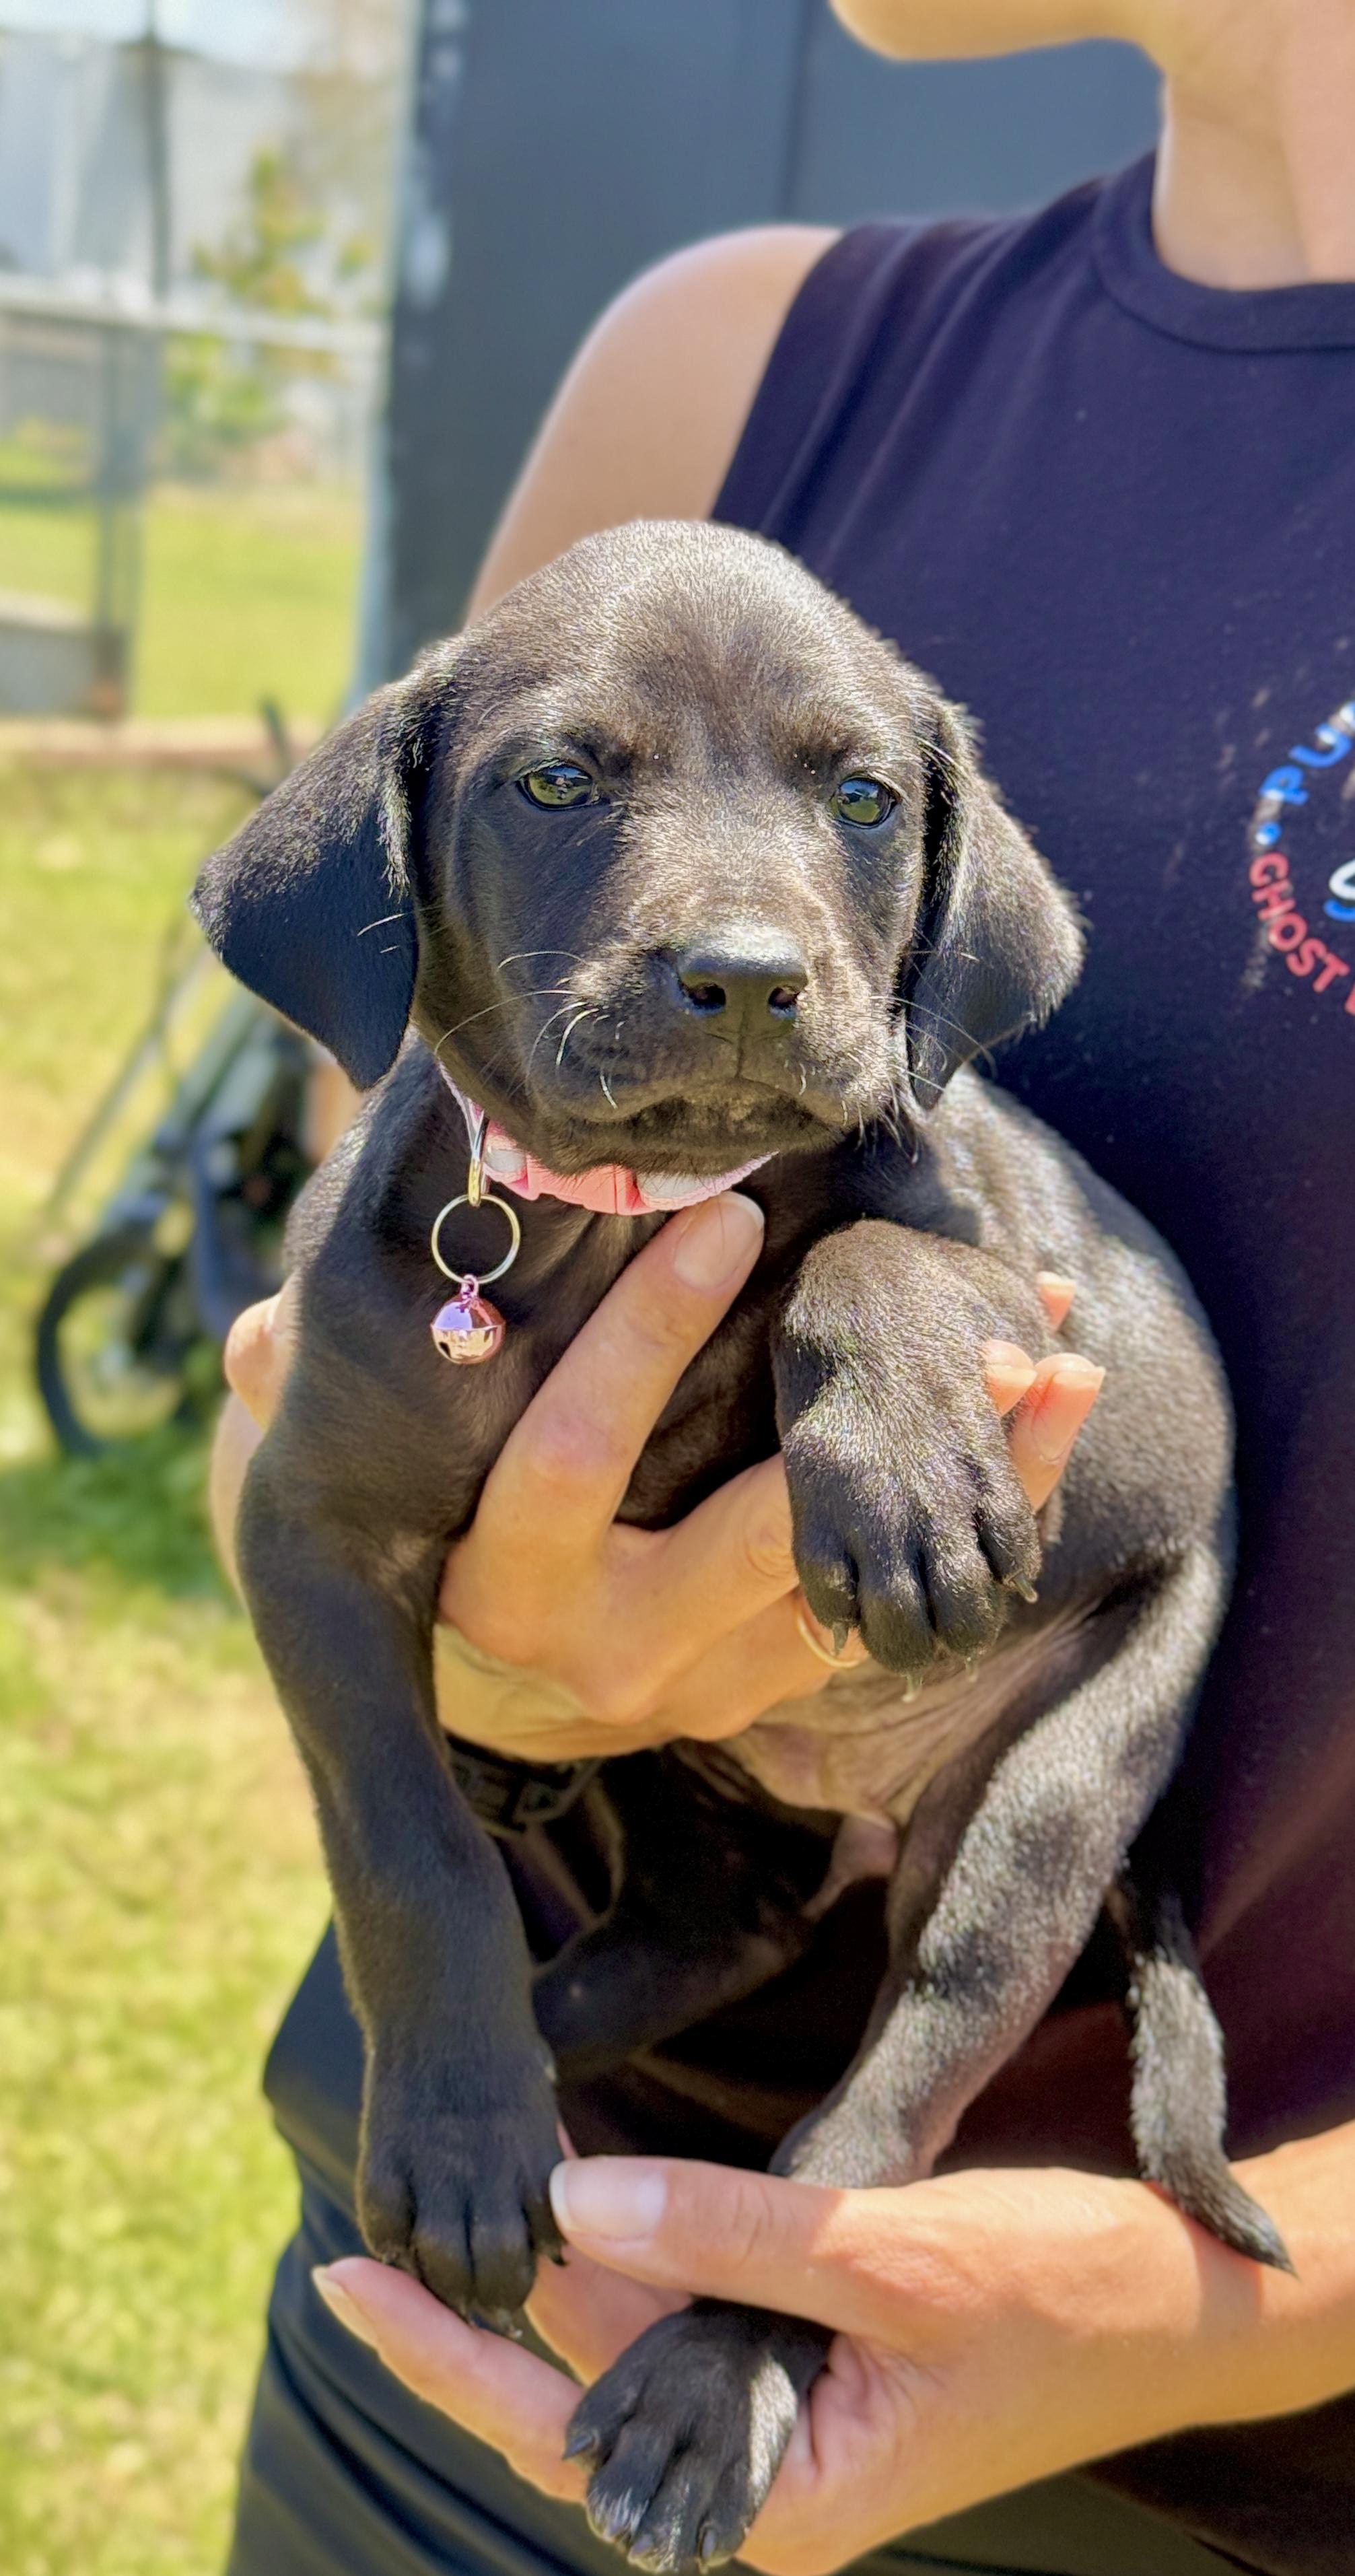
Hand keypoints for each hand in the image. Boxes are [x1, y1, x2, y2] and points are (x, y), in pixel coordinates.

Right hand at [215, 1193, 1100, 1758]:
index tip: (729, 1217)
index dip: (647, 1336)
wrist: (477, 1699)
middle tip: (975, 1325)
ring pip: (854, 1581)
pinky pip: (889, 1606)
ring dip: (967, 1480)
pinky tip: (1048, 1426)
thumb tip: (254, 1342)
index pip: (575, 1455)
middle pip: (758, 1537)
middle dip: (866, 1430)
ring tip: (1058, 1362)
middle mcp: (611, 1655)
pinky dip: (976, 1521)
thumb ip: (301, 1402)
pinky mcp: (769, 1696)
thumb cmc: (421, 1540)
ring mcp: (704, 1686)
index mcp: (502, 1589)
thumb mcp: (360, 1480)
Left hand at [311, 2141, 1324, 2574]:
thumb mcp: (885, 2255)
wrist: (1175, 2301)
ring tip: (450, 2196)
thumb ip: (727, 2236)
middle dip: (478, 2313)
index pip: (564, 2434)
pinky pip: (691, 2313)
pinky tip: (577, 2197)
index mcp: (771, 2500)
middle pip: (579, 2394)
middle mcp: (759, 2474)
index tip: (350, 2279)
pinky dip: (634, 2253)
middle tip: (364, 2224)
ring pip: (632, 2345)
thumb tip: (570, 2210)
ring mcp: (781, 2415)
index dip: (450, 2354)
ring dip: (555, 2274)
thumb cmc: (1054, 2297)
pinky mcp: (808, 2358)